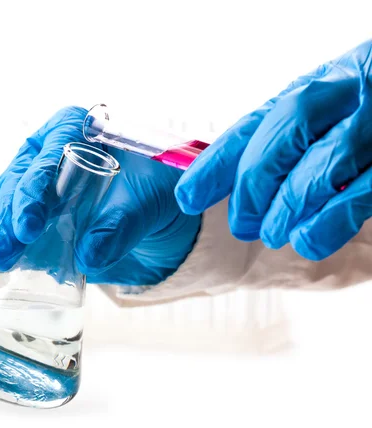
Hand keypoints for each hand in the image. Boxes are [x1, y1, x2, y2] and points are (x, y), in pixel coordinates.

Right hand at [0, 106, 200, 287]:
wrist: (151, 212)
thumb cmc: (153, 190)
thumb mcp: (149, 201)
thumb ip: (124, 223)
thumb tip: (89, 255)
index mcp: (75, 131)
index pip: (48, 153)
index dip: (32, 189)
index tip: (29, 228)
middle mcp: (46, 154)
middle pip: (15, 184)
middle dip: (2, 223)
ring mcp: (31, 184)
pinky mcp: (26, 213)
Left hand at [175, 39, 371, 260]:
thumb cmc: (355, 117)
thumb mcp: (315, 117)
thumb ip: (272, 140)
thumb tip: (209, 178)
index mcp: (313, 86)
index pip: (253, 123)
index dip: (215, 163)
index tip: (187, 198)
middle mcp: (345, 94)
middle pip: (287, 129)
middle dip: (253, 184)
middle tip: (243, 224)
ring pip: (324, 162)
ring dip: (288, 206)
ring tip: (273, 233)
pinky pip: (363, 192)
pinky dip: (329, 221)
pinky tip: (307, 240)